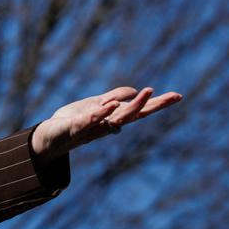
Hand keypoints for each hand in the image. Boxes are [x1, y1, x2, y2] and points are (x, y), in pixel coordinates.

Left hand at [30, 86, 182, 163]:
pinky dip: (100, 114)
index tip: (178, 96)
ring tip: (145, 93)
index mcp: (113, 118)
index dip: (158, 104)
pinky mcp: (75, 128)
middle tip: (172, 96)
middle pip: (134, 115)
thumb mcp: (94, 105)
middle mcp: (108, 125)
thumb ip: (113, 97)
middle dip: (153, 106)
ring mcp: (93, 128)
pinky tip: (109, 105)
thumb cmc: (74, 121)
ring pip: (116, 119)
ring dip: (130, 107)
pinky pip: (90, 121)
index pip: (140, 110)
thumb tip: (133, 91)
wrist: (50, 137)